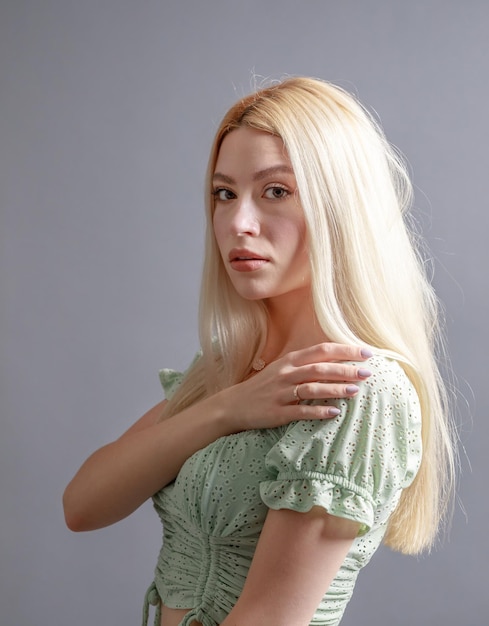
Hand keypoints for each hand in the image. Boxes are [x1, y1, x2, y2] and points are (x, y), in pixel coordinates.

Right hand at [220, 342, 372, 430]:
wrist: (234, 404)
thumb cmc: (265, 386)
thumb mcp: (284, 369)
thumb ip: (307, 364)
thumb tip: (339, 361)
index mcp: (290, 360)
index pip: (322, 350)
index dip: (345, 350)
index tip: (367, 353)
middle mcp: (286, 373)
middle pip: (320, 367)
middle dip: (346, 369)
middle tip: (367, 372)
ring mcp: (281, 393)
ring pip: (312, 388)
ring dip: (335, 389)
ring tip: (355, 391)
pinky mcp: (277, 412)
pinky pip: (300, 411)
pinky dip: (318, 411)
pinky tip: (334, 413)